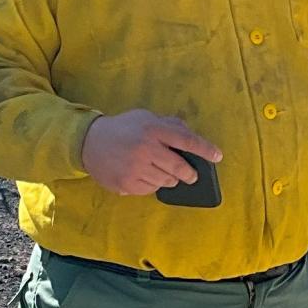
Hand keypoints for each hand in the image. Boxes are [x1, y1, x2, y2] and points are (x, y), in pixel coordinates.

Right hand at [81, 110, 222, 196]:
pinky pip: (151, 190)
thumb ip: (169, 124)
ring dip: (171, 179)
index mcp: (153, 129)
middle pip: (180, 167)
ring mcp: (136, 168)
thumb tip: (190, 135)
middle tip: (191, 174)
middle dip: (189, 173)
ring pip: (167, 181)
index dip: (204, 149)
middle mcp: (146, 148)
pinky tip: (146, 175)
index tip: (217, 156)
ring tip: (163, 171)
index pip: (186, 140)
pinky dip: (154, 185)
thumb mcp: (145, 117)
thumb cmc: (123, 128)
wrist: (89, 143)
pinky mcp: (128, 184)